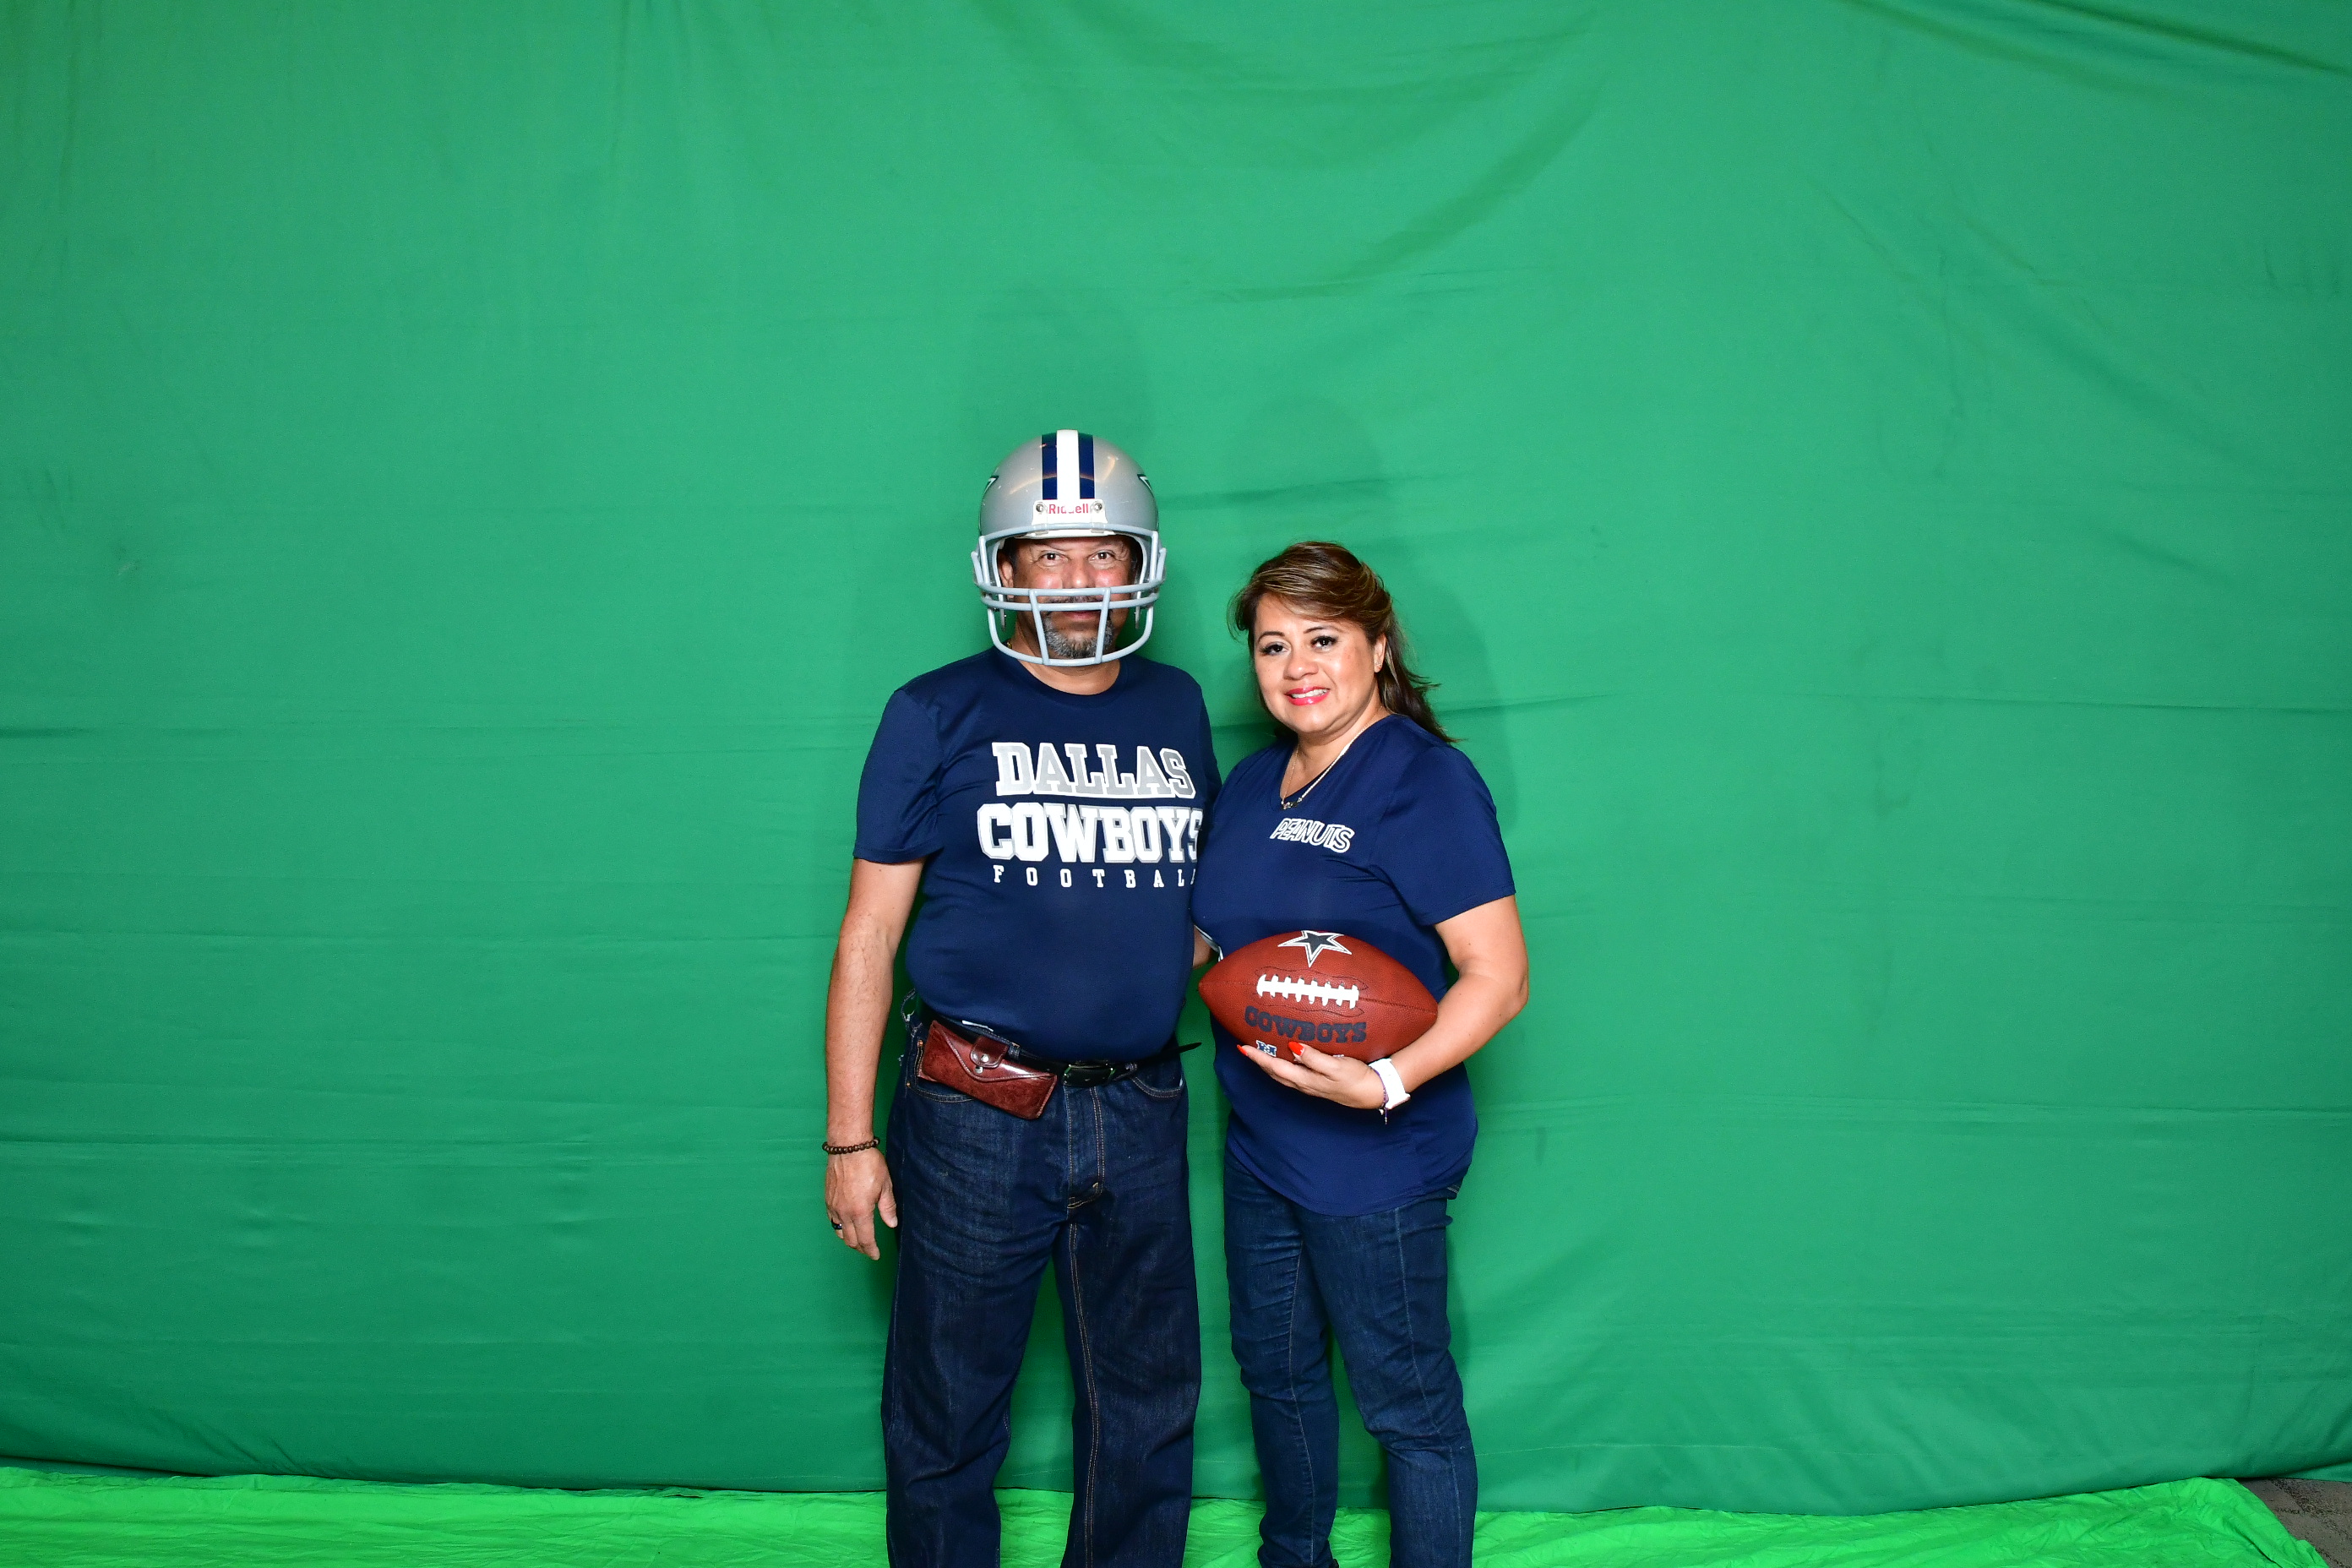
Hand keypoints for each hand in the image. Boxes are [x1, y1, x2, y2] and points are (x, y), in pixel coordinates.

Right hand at [825, 1147, 897, 1259]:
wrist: (848, 1147)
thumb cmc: (869, 1164)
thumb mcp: (885, 1185)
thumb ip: (888, 1207)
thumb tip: (892, 1224)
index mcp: (860, 1212)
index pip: (865, 1239)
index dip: (871, 1250)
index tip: (875, 1255)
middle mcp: (844, 1212)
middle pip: (850, 1240)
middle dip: (860, 1248)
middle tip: (869, 1250)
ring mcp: (833, 1206)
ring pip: (839, 1232)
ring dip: (848, 1239)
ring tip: (858, 1241)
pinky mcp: (827, 1199)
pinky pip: (832, 1220)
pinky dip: (839, 1227)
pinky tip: (845, 1225)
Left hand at [1241, 1040, 1387, 1109]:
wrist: (1372, 1092)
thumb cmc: (1355, 1078)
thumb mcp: (1336, 1066)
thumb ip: (1313, 1058)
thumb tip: (1293, 1047)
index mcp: (1305, 1079)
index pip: (1275, 1067)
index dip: (1258, 1057)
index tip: (1242, 1047)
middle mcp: (1303, 1084)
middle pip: (1274, 1073)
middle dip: (1259, 1061)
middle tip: (1245, 1048)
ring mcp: (1310, 1085)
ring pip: (1282, 1075)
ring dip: (1268, 1065)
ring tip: (1259, 1053)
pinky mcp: (1317, 1084)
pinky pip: (1292, 1074)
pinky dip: (1281, 1067)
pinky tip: (1285, 1059)